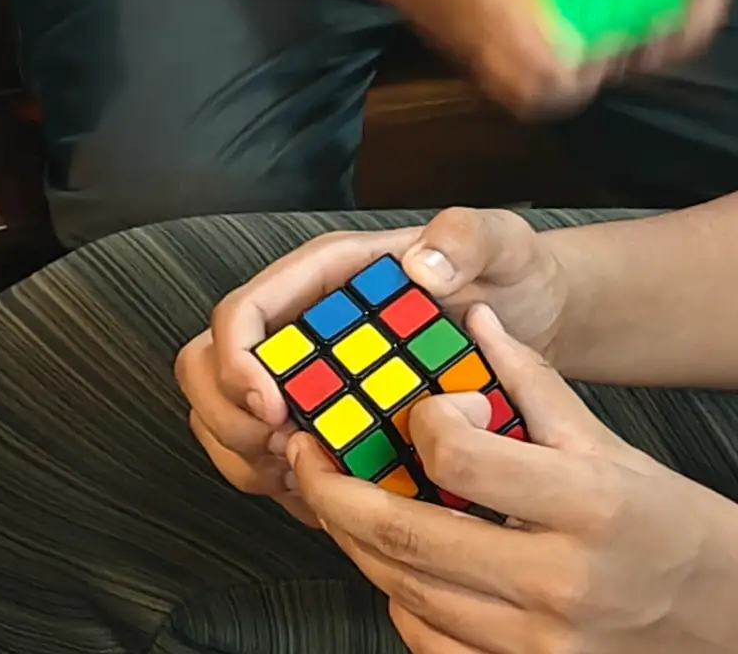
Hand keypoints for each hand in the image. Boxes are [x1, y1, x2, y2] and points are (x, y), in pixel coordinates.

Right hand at [179, 208, 572, 523]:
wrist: (531, 320)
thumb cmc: (509, 273)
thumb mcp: (501, 241)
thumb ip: (466, 238)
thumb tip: (420, 265)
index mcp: (324, 278)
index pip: (239, 313)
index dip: (236, 362)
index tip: (273, 408)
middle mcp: (300, 326)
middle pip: (206, 369)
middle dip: (230, 420)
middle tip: (289, 451)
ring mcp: (305, 377)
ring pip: (223, 421)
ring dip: (249, 460)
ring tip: (311, 479)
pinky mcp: (323, 420)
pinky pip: (268, 461)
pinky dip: (285, 488)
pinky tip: (334, 499)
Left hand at [289, 302, 737, 653]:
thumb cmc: (679, 526)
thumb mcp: (615, 448)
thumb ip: (535, 386)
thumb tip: (472, 318)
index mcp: (587, 505)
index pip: (459, 457)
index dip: (418, 425)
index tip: (410, 411)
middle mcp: (560, 580)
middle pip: (405, 536)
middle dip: (335, 493)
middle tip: (307, 457)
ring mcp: (541, 644)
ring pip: (406, 593)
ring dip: (360, 546)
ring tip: (342, 504)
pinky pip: (430, 644)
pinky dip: (401, 602)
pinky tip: (400, 568)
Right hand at [348, 0, 603, 116]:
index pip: (536, 42)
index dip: (581, 53)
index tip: (615, 33)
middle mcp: (478, 31)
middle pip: (538, 86)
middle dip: (584, 78)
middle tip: (614, 49)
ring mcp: (470, 51)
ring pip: (525, 96)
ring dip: (565, 88)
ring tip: (593, 62)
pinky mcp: (467, 58)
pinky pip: (510, 91)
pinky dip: (541, 91)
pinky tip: (562, 68)